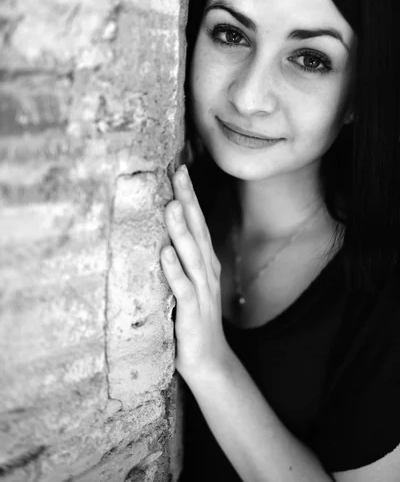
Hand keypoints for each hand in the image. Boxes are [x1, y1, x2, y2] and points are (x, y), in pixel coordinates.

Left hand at [161, 165, 229, 381]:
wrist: (209, 361)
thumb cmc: (193, 320)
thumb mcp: (187, 284)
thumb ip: (179, 260)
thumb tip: (159, 233)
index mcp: (204, 263)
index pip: (198, 223)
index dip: (191, 197)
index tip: (180, 170)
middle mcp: (206, 271)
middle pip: (198, 230)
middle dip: (189, 201)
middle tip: (179, 174)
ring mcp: (202, 290)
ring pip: (192, 255)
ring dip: (182, 230)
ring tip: (172, 205)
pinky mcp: (193, 312)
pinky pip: (183, 288)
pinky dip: (174, 270)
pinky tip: (165, 253)